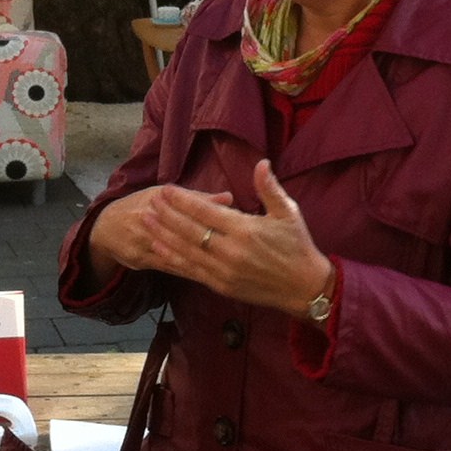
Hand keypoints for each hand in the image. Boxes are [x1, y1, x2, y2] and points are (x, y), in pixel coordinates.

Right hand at [85, 183, 231, 283]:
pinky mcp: (141, 259)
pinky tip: (206, 275)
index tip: (236, 223)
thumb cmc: (141, 206)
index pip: (189, 206)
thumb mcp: (163, 194)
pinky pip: (169, 266)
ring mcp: (144, 240)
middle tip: (236, 247)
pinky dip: (187, 270)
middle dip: (209, 238)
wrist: (105, 227)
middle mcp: (149, 219)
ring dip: (201, 258)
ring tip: (225, 265)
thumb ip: (197, 196)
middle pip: (184, 229)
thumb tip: (229, 196)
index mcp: (157, 198)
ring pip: (177, 250)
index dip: (212, 215)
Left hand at [141, 161, 333, 318]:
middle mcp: (230, 251)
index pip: (206, 212)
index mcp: (245, 230)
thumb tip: (261, 163)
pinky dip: (173, 259)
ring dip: (163, 236)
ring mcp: (224, 271)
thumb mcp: (288, 212)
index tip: (166, 190)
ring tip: (146, 221)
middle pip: (190, 230)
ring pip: (186, 251)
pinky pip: (191, 271)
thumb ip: (269, 188)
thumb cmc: (297, 246)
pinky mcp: (222, 286)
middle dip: (167, 215)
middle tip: (149, 202)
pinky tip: (159, 249)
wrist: (305, 287)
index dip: (183, 200)